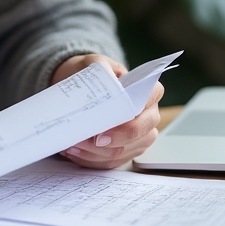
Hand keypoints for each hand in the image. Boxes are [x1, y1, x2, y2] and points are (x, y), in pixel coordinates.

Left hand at [50, 53, 163, 169]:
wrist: (81, 85)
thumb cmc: (92, 74)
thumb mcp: (95, 63)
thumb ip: (102, 69)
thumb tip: (108, 82)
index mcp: (148, 92)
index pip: (150, 102)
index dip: (131, 118)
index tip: (107, 127)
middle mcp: (149, 116)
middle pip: (139, 134)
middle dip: (113, 141)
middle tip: (90, 140)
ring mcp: (139, 137)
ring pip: (123, 152)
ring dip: (96, 153)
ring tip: (73, 145)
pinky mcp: (125, 151)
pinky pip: (110, 162)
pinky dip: (90, 160)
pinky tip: (74, 151)